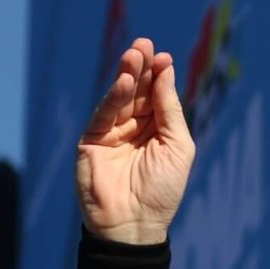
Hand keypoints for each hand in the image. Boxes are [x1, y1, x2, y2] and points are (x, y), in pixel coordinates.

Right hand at [75, 38, 193, 245]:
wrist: (134, 223)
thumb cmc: (162, 191)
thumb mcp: (177, 147)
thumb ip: (171, 111)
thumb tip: (166, 73)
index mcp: (157, 131)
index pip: (157, 96)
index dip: (160, 76)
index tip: (165, 57)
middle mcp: (134, 128)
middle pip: (138, 91)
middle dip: (142, 68)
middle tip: (144, 45)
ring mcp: (112, 133)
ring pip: (119, 97)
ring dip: (127, 75)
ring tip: (134, 55)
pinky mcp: (92, 139)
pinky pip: (104, 113)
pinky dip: (114, 96)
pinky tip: (124, 81)